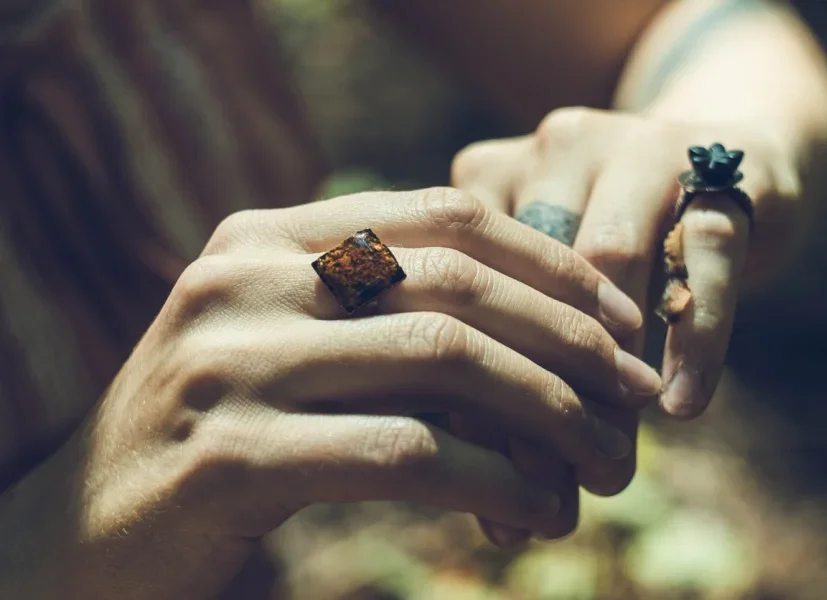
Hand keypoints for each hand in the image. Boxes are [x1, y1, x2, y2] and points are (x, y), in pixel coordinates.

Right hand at [7, 188, 662, 598]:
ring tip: (602, 467)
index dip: (552, 263)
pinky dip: (492, 478)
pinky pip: (404, 452)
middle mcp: (243, 279)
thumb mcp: (296, 357)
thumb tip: (542, 339)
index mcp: (264, 237)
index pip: (443, 215)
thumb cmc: (217, 440)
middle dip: (571, 341)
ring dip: (548, 415)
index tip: (622, 321)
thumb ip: (386, 326)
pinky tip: (531, 511)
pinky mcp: (231, 456)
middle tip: (636, 399)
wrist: (80, 535)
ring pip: (443, 360)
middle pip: (456, 283)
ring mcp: (231, 361)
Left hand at [452, 108, 801, 494]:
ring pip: (609, 258)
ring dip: (608, 367)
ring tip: (610, 459)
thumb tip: (501, 514)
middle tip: (546, 480)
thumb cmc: (616, 250)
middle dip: (538, 386)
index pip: (464, 282)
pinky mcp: (715, 161)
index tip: (485, 472)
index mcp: (488, 178)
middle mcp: (549, 150)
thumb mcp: (559, 299)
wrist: (725, 167)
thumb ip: (530, 380)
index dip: (472, 382)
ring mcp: (629, 145)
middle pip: (531, 275)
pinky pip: (704, 254)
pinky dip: (693, 336)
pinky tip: (682, 404)